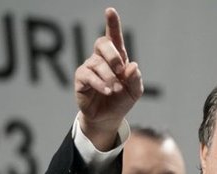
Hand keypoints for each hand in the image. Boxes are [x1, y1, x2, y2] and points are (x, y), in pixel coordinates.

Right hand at [75, 8, 142, 149]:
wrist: (108, 117)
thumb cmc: (121, 100)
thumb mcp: (134, 91)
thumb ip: (135, 79)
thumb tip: (131, 65)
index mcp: (117, 58)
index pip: (114, 37)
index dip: (112, 24)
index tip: (110, 11)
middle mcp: (101, 59)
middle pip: (103, 43)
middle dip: (113, 55)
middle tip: (120, 71)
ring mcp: (90, 67)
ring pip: (98, 63)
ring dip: (109, 77)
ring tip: (114, 90)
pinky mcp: (81, 79)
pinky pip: (88, 75)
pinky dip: (99, 83)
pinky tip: (106, 91)